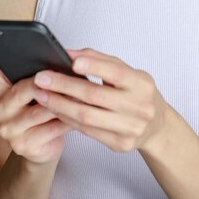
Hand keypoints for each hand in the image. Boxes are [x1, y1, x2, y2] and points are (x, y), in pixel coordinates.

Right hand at [0, 42, 73, 165]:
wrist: (42, 149)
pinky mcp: (24, 146)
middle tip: (58, 73)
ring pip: (39, 110)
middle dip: (43, 82)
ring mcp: (9, 131)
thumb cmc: (40, 112)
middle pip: (21, 91)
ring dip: (61, 101)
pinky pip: (50, 128)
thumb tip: (53, 61)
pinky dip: (67, 119)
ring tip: (77, 92)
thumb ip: (35, 78)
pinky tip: (77, 113)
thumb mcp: (34, 93)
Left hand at [32, 47, 168, 152]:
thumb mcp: (126, 71)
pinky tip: (55, 109)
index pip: (115, 73)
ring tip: (42, 95)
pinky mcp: (119, 144)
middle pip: (95, 96)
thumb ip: (99, 60)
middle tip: (42, 78)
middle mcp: (139, 107)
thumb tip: (68, 53)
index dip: (93, 66)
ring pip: (87, 116)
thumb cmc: (136, 91)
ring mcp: (130, 128)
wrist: (156, 125)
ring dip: (60, 104)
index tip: (71, 61)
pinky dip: (68, 119)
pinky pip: (87, 131)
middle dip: (64, 86)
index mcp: (142, 84)